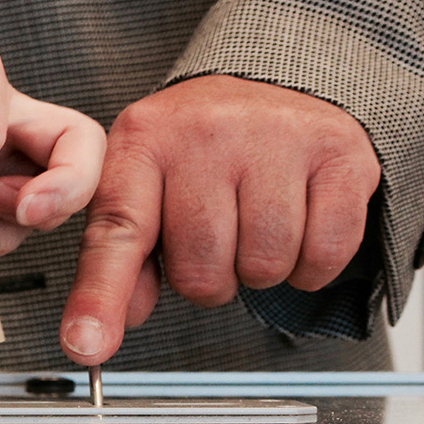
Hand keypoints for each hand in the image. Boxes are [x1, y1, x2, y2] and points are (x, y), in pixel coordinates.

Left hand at [60, 75, 381, 363]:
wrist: (275, 78)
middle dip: (208, 278)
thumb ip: (120, 258)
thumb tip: (100, 327)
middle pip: (200, 270)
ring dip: (259, 270)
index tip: (85, 345)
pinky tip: (297, 226)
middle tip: (215, 239)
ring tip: (253, 226)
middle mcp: (205, 133)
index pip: (118, 232)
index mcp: (144, 141)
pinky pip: (324, 254)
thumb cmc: (200, 145)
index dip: (100, 297)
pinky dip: (311, 264)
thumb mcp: (143, 183)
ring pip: (264, 266)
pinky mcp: (337, 153)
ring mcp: (276, 138)